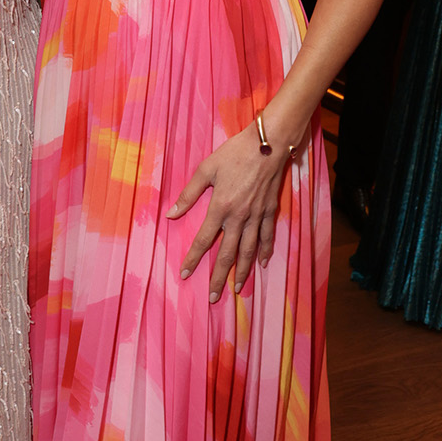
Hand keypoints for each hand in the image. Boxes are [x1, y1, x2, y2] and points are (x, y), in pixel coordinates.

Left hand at [168, 122, 292, 300]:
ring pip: (249, 251)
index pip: (204, 240)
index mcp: (220, 207)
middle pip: (227, 254)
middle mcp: (239, 217)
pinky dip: (265, 252)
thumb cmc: (234, 153)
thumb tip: (171, 214)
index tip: (185, 274)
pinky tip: (261, 264)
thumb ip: (189, 194)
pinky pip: (267, 236)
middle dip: (218, 277)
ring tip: (237, 289)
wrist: (267, 143)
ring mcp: (257, 216)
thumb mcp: (206, 169)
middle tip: (213, 297)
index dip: (194, 258)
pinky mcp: (270, 211)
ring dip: (242, 272)